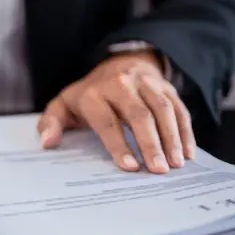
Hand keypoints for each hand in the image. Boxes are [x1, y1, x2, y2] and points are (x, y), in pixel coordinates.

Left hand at [37, 53, 194, 173]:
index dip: (118, 144)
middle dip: (150, 144)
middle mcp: (122, 85)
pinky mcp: (166, 88)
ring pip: (162, 110)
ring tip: (174, 165)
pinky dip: (185, 131)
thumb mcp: (64, 105)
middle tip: (158, 170)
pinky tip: (187, 154)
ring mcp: (147, 84)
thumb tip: (47, 144)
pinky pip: (179, 109)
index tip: (129, 166)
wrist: (119, 64)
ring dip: (171, 139)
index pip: (107, 120)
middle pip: (139, 115)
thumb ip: (51, 123)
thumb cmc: (89, 95)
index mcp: (94, 94)